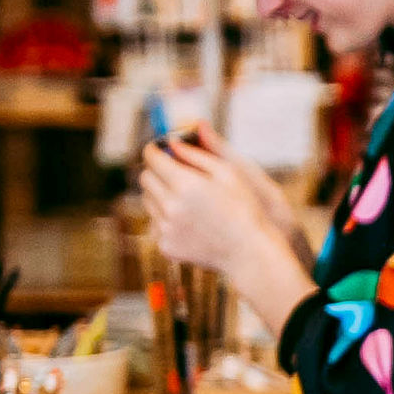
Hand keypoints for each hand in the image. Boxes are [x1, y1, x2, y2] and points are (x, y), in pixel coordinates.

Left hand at [139, 133, 314, 336]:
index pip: (152, 158)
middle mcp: (170, 206)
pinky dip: (168, 220)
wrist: (248, 252)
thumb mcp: (228, 172)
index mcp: (185, 184)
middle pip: (145, 178)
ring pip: (148, 201)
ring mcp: (166, 229)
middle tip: (172, 174)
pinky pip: (156, 224)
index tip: (158, 149)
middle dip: (156, 172)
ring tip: (186, 201)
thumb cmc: (244, 208)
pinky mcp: (166, 246)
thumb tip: (171, 142)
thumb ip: (196, 154)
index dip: (154, 150)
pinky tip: (190, 222)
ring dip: (161, 195)